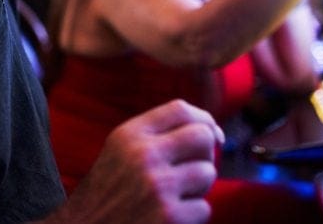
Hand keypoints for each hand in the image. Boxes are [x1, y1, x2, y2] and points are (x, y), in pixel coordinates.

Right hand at [53, 100, 223, 223]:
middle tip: (194, 170)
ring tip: (176, 197)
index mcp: (129, 135)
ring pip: (207, 173)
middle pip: (202, 136)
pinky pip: (204, 208)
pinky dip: (192, 216)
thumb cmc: (108, 193)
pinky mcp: (169, 217)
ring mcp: (157, 187)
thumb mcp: (119, 152)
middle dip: (207, 153)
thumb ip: (156, 135)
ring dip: (199, 188)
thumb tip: (212, 131)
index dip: (204, 119)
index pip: (180, 110)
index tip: (213, 135)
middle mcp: (143, 156)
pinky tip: (170, 219)